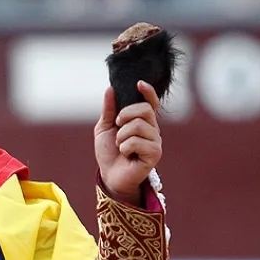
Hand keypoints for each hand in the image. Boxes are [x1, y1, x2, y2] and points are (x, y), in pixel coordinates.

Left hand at [94, 81, 162, 204]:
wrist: (110, 175)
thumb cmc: (109, 153)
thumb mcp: (104, 128)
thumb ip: (108, 110)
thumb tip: (110, 89)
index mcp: (142, 121)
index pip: (150, 103)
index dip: (148, 92)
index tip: (138, 84)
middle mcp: (152, 129)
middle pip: (144, 110)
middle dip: (125, 115)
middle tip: (117, 125)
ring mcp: (155, 141)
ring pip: (138, 126)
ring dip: (121, 136)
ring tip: (120, 146)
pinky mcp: (155, 153)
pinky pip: (137, 141)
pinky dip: (125, 147)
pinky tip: (126, 155)